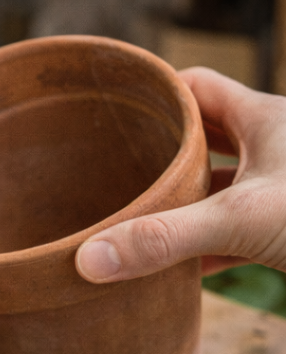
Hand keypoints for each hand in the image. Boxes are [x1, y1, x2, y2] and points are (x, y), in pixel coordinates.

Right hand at [76, 67, 285, 282]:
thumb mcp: (240, 219)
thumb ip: (166, 236)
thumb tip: (87, 257)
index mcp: (263, 118)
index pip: (196, 86)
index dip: (154, 95)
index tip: (112, 113)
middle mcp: (274, 145)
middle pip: (204, 134)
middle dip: (161, 151)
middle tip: (116, 165)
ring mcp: (283, 187)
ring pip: (223, 183)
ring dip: (186, 199)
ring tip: (139, 212)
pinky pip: (241, 228)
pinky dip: (211, 243)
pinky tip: (184, 267)